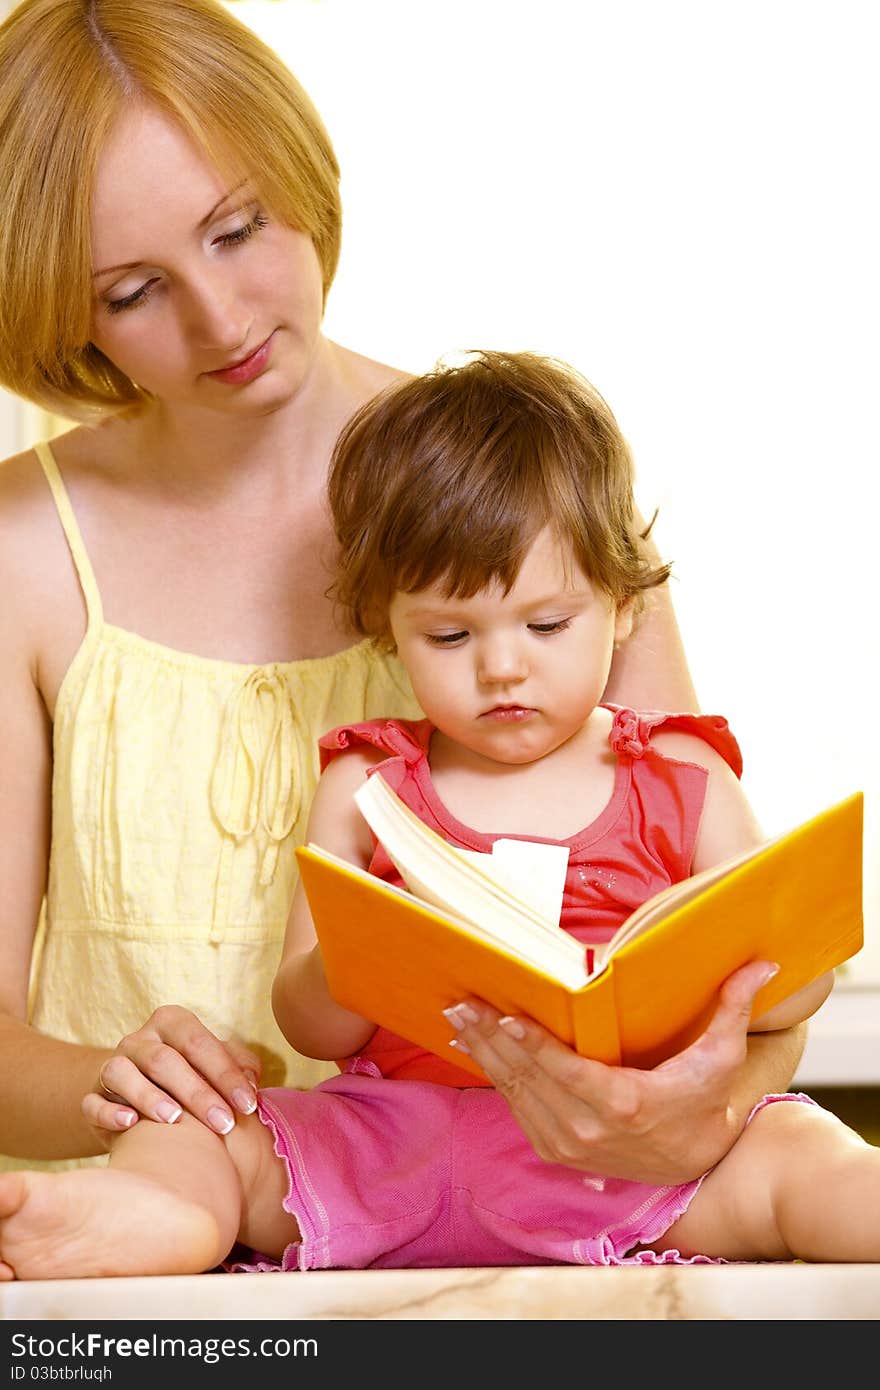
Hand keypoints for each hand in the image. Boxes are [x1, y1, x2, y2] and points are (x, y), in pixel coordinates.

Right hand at [81, 1006, 261, 1144]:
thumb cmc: (188, 1077)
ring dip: (149, 1096)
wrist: (136, 1096)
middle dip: (198, 1093)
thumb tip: (251, 1080)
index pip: (199, 1042)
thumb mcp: (213, 1064)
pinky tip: (130, 1123)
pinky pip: (93, 1102)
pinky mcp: (93, 1096)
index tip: (249, 1105)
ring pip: (123, 1073)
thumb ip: (237, 1064)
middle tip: (224, 1123)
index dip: (226, 1073)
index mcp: (171, 1022)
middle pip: (165, 1060)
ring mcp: (112, 1065)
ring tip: (175, 1119)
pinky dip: (109, 1112)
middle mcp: (139, 1039)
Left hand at [444, 960, 779, 1184]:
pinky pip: (515, 1106)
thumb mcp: (722, 1059)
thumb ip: (733, 1008)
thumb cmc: (707, 1105)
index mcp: (623, 1104)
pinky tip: (471, 1046)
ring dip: (481, 1053)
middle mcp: (587, 1129)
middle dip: (489, 1037)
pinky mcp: (555, 1150)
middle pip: (528, 1076)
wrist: (698, 1168)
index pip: (565, 1069)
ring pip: (514, 1091)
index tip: (501, 1014)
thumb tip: (764, 963)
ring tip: (455, 1015)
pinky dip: (492, 1076)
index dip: (530, 1043)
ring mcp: (567, 1143)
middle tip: (460, 1000)